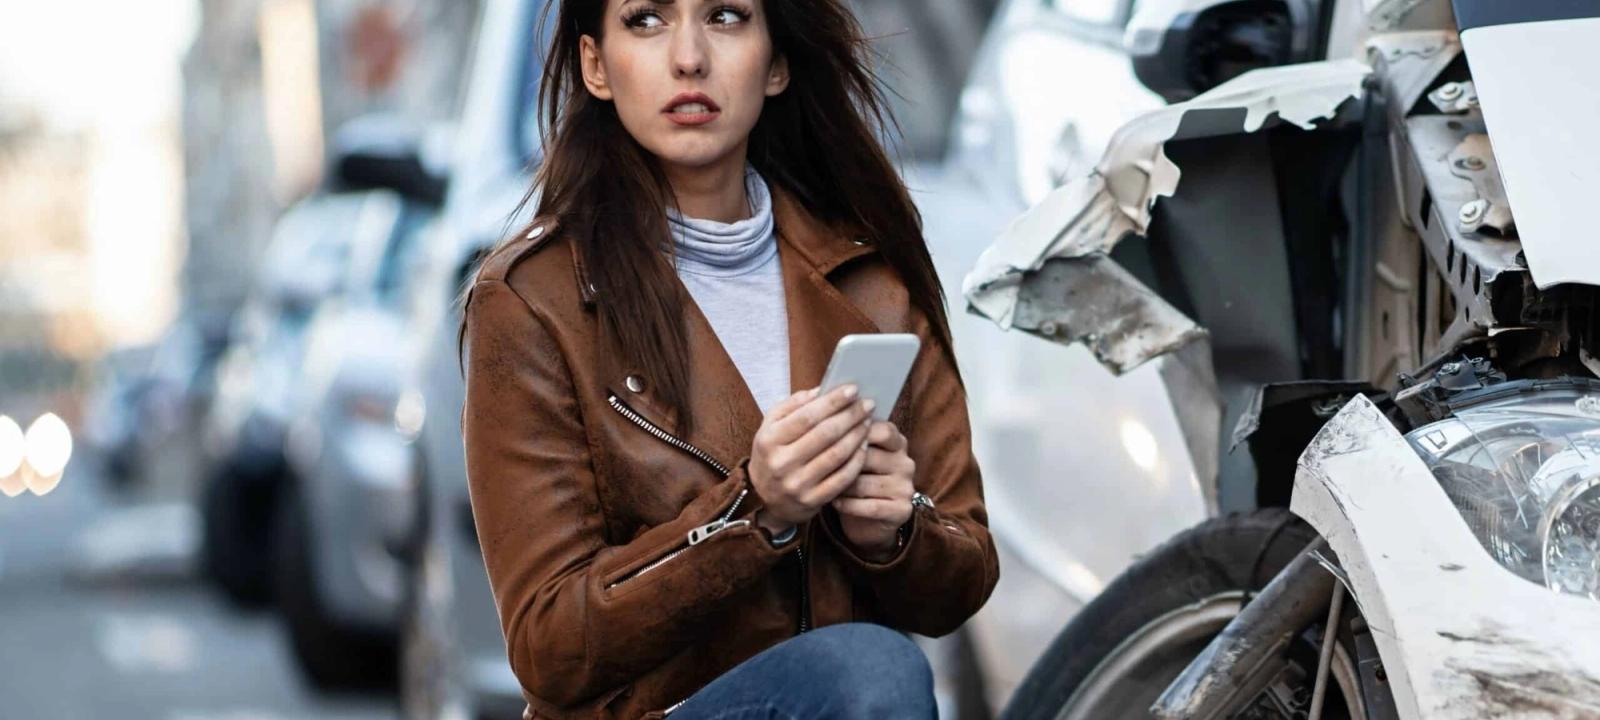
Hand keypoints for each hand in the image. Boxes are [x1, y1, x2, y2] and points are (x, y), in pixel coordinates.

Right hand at [748, 384, 875, 535]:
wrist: (764, 498)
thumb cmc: (772, 453)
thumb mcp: (771, 426)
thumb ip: (792, 405)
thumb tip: (821, 390)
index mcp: (770, 439)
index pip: (807, 416)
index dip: (833, 401)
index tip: (852, 390)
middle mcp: (782, 463)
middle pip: (825, 434)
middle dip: (851, 416)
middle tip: (868, 404)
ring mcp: (797, 484)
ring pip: (837, 455)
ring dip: (857, 435)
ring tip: (868, 422)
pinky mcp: (812, 500)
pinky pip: (842, 478)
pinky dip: (857, 459)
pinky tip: (864, 445)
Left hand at [832, 420, 914, 560]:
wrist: (868, 520)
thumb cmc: (856, 478)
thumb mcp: (855, 453)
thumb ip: (849, 434)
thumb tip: (828, 411)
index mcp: (897, 443)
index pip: (881, 430)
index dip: (854, 434)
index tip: (831, 440)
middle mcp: (906, 463)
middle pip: (867, 457)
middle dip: (840, 464)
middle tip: (821, 468)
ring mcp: (906, 487)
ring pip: (863, 484)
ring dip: (840, 487)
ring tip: (827, 487)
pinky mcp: (902, 511)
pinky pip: (869, 506)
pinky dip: (847, 505)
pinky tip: (835, 503)